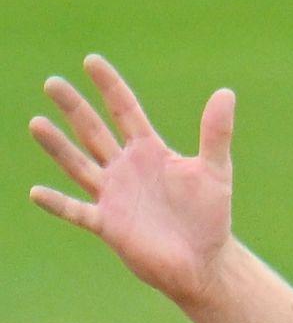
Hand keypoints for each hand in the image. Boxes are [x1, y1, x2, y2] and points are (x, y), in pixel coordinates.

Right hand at [29, 54, 237, 307]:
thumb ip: (216, 133)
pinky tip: (37, 192)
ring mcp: (113, 196)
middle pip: (94, 131)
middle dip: (74, 108)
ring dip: (59, 146)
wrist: (204, 262)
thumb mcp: (215, 171)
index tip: (91, 60)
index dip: (110, 86)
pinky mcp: (108, 225)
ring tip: (37, 123)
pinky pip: (77, 211)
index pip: (125, 111)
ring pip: (79, 165)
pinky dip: (59, 203)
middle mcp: (125, 169)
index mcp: (149, 152)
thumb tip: (226, 92)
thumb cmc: (210, 217)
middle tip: (52, 82)